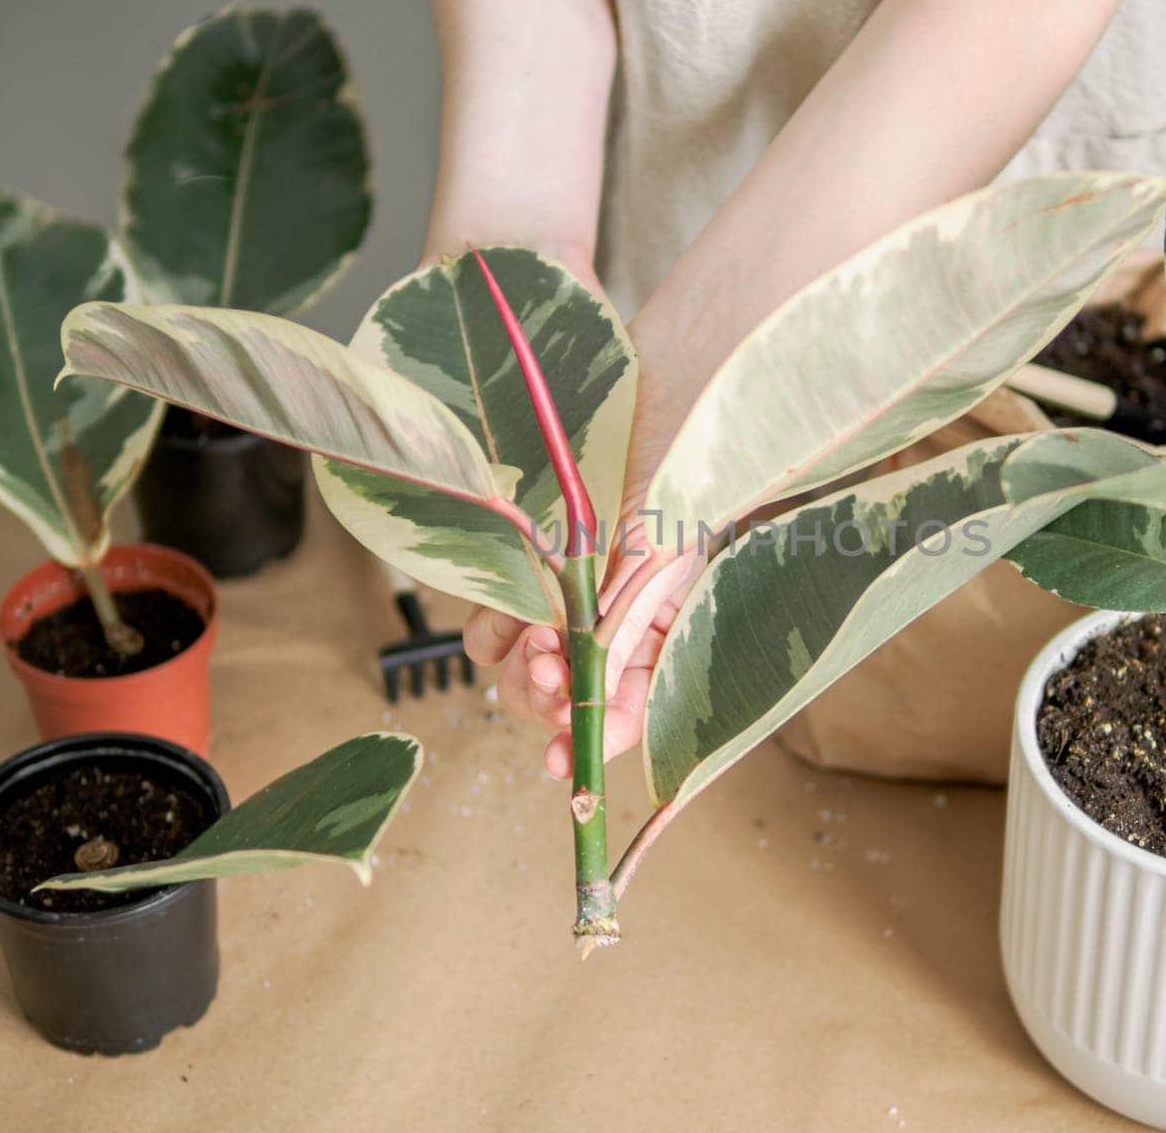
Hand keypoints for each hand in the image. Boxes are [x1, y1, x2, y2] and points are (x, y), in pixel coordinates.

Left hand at [465, 502, 700, 778]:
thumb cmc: (673, 481)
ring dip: (521, 668)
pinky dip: (495, 626)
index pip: (626, 714)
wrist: (651, 408)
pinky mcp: (524, 578)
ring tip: (537, 635)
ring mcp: (563, 605)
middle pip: (565, 702)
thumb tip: (589, 699)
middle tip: (548, 669)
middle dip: (552, 696)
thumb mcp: (657, 562)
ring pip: (521, 674)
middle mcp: (610, 632)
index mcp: (660, 641)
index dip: (594, 740)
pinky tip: (515, 606)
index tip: (562, 758)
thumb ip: (624, 632)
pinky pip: (491, 628)